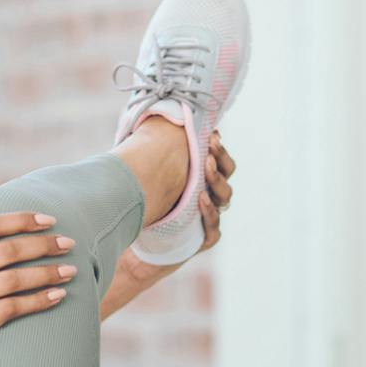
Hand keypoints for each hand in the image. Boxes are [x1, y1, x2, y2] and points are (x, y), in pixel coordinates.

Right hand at [0, 183, 77, 366]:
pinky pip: (8, 309)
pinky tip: (56, 298)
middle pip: (6, 250)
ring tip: (70, 271)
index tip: (50, 220)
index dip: (22, 220)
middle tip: (70, 244)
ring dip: (46, 274)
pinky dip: (36, 302)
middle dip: (43, 245)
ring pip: (12, 279)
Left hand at [121, 132, 235, 281]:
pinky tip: (202, 200)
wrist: (138, 246)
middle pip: (227, 175)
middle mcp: (210, 197)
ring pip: (225, 198)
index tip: (211, 135)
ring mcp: (209, 218)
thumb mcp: (152, 177)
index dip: (219, 148)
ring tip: (207, 167)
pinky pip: (214, 226)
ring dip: (217, 181)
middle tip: (210, 147)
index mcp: (202, 180)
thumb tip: (156, 120)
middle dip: (220, 160)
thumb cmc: (146, 207)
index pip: (221, 161)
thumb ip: (160, 154)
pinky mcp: (204, 238)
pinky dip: (209, 212)